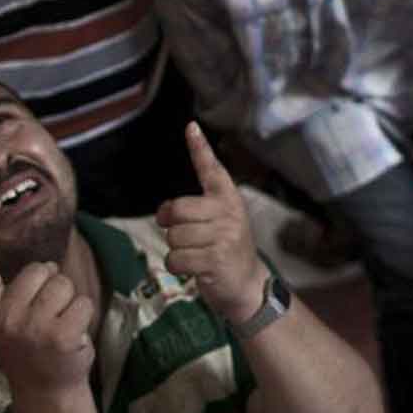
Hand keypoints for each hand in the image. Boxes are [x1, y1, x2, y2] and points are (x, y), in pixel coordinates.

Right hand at [0, 225, 94, 394]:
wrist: (45, 390)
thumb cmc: (31, 348)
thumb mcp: (9, 321)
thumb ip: (19, 293)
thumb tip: (48, 265)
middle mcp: (5, 319)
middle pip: (41, 269)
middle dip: (51, 285)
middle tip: (45, 317)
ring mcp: (32, 328)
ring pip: (64, 284)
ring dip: (69, 300)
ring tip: (58, 326)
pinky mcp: (60, 336)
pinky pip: (83, 302)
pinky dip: (84, 315)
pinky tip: (72, 336)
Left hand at [157, 123, 265, 326]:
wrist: (248, 285)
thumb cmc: (227, 251)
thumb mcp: (220, 224)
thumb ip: (198, 211)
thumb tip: (164, 212)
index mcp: (228, 199)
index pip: (212, 170)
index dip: (200, 149)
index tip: (191, 128)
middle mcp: (228, 213)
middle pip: (178, 209)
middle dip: (170, 224)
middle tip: (179, 234)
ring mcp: (224, 236)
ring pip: (174, 237)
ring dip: (176, 250)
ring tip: (195, 255)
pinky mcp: (215, 259)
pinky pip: (176, 258)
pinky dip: (178, 267)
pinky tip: (194, 269)